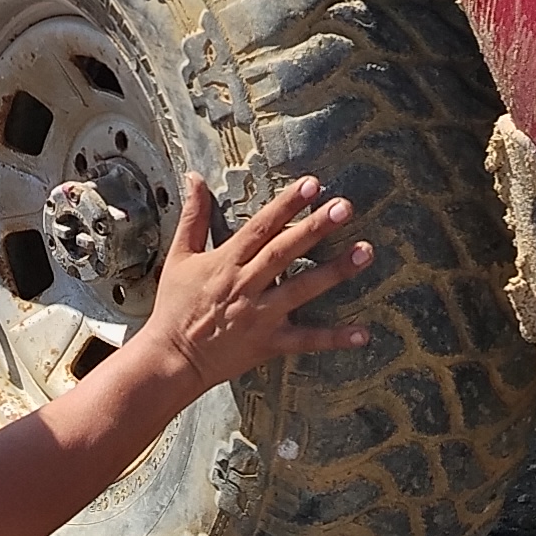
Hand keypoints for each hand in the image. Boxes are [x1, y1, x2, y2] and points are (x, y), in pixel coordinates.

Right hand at [145, 172, 371, 394]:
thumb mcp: (179, 257)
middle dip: (315, 228)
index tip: (312, 185)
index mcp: (226, 262)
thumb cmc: (175, 306)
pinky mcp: (268, 343)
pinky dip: (334, 338)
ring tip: (365, 252)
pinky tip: (363, 333)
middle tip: (345, 207)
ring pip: (302, 289)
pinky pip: (305, 340)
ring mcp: (260, 315)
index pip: (260, 227)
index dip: (286, 205)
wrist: (170, 358)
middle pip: (285, 252)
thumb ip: (193, 217)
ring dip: (334, 271)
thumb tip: (194, 177)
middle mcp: (246, 285)